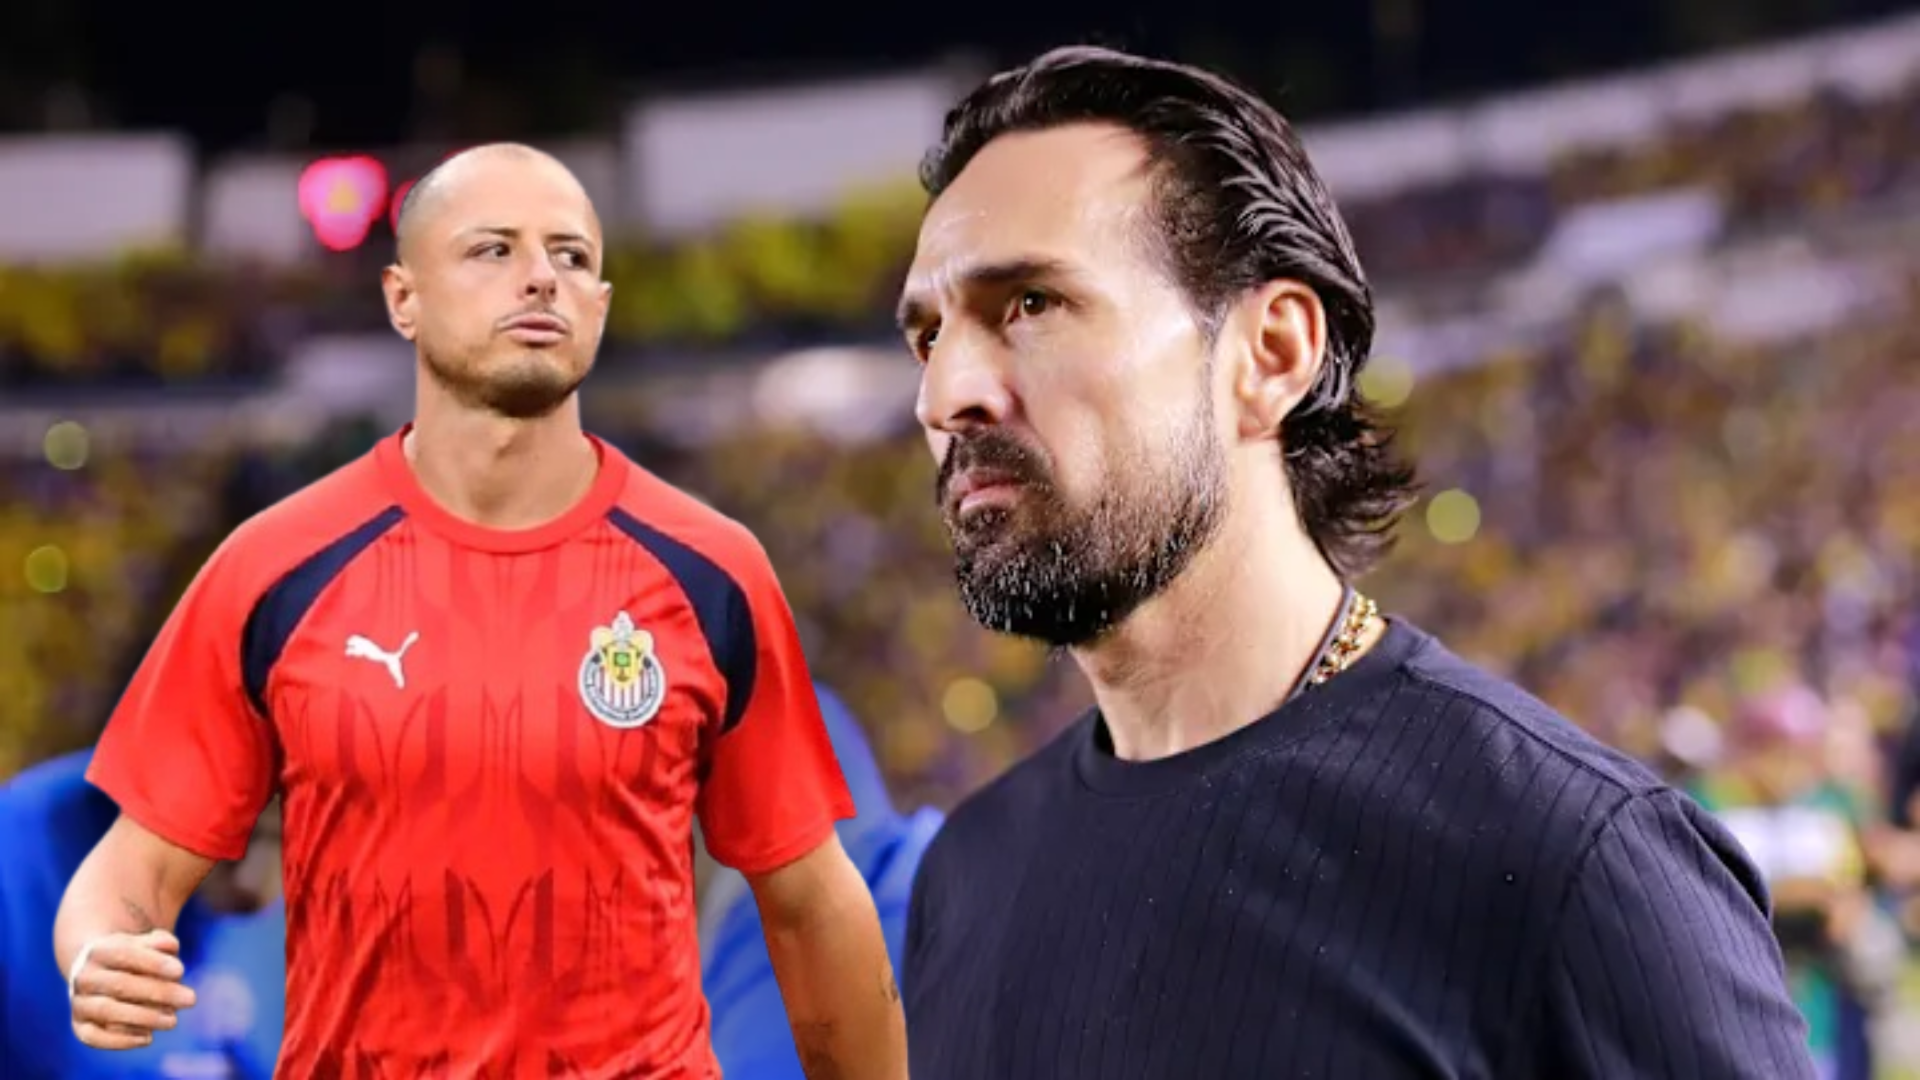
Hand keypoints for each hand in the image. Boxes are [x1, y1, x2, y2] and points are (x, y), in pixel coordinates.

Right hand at [68, 930, 197, 1049]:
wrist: (98, 973)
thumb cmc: (132, 957)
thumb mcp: (145, 943)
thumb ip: (160, 942)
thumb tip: (171, 947)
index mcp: (99, 950)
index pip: (125, 954)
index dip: (153, 963)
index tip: (181, 971)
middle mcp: (83, 977)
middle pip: (120, 985)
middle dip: (158, 992)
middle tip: (190, 999)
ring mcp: (79, 1002)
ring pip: (108, 1011)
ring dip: (143, 1017)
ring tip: (173, 1021)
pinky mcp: (79, 1026)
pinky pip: (93, 1037)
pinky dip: (120, 1040)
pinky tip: (148, 1037)